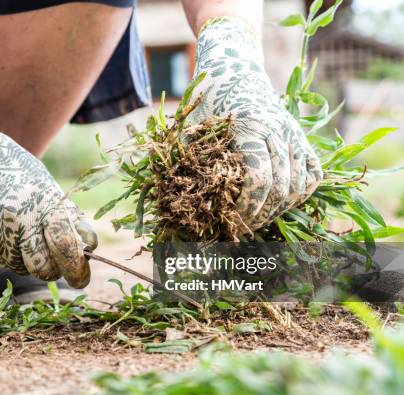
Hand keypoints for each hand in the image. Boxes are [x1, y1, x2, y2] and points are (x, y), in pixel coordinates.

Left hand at [189, 17, 321, 230]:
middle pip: (280, 188)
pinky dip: (301, 193)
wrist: (234, 66)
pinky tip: (280, 204)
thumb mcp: (194, 125)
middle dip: (261, 214)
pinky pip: (314, 172)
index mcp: (249, 127)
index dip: (247, 207)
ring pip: (300, 184)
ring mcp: (294, 133)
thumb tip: (178, 197)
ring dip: (280, 209)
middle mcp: (278, 130)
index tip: (232, 222)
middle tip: (242, 229)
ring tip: (258, 220)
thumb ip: (190, 157)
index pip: (258, 179)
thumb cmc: (207, 99)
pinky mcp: (302, 136)